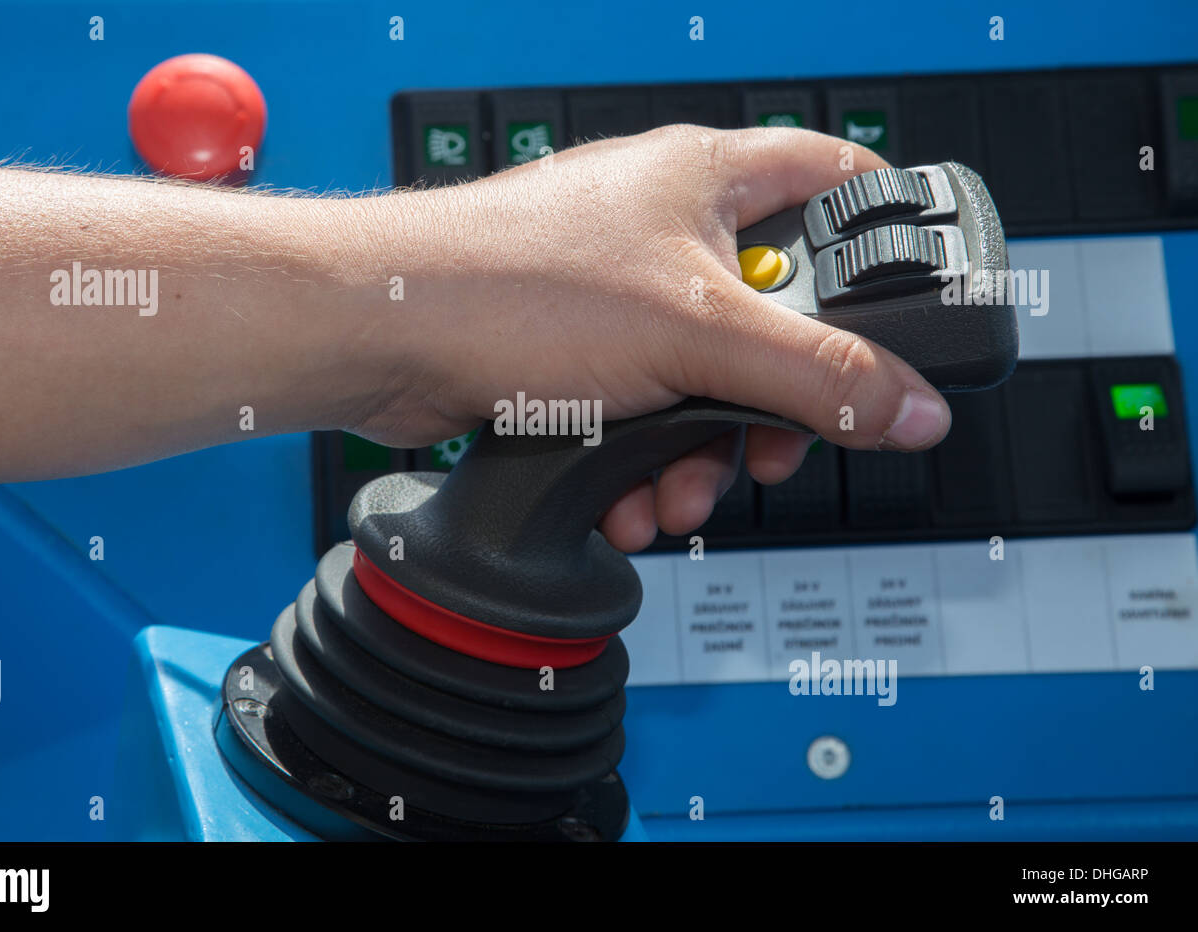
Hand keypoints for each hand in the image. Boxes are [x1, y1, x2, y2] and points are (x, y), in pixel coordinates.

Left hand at [349, 125, 952, 550]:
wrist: (388, 336)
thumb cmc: (510, 286)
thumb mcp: (697, 335)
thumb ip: (818, 375)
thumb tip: (911, 403)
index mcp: (709, 180)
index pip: (834, 176)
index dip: (882, 232)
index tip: (911, 301)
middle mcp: (666, 230)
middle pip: (774, 319)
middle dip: (772, 406)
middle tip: (771, 449)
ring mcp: (620, 295)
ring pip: (705, 383)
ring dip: (698, 456)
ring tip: (675, 493)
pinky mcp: (579, 354)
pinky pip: (643, 413)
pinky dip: (642, 462)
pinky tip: (625, 496)